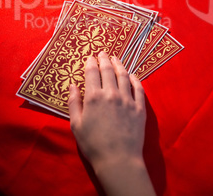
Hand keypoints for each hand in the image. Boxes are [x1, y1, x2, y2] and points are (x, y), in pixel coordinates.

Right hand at [68, 52, 155, 195]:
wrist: (118, 160)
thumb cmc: (93, 144)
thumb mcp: (76, 125)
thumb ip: (73, 103)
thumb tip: (73, 85)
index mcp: (94, 97)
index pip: (92, 72)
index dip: (91, 62)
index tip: (90, 57)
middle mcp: (111, 93)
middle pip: (108, 70)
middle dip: (104, 59)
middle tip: (103, 53)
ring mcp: (127, 99)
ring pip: (123, 75)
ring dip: (119, 64)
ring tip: (116, 59)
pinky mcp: (139, 107)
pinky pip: (138, 88)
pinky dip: (135, 79)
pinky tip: (132, 74)